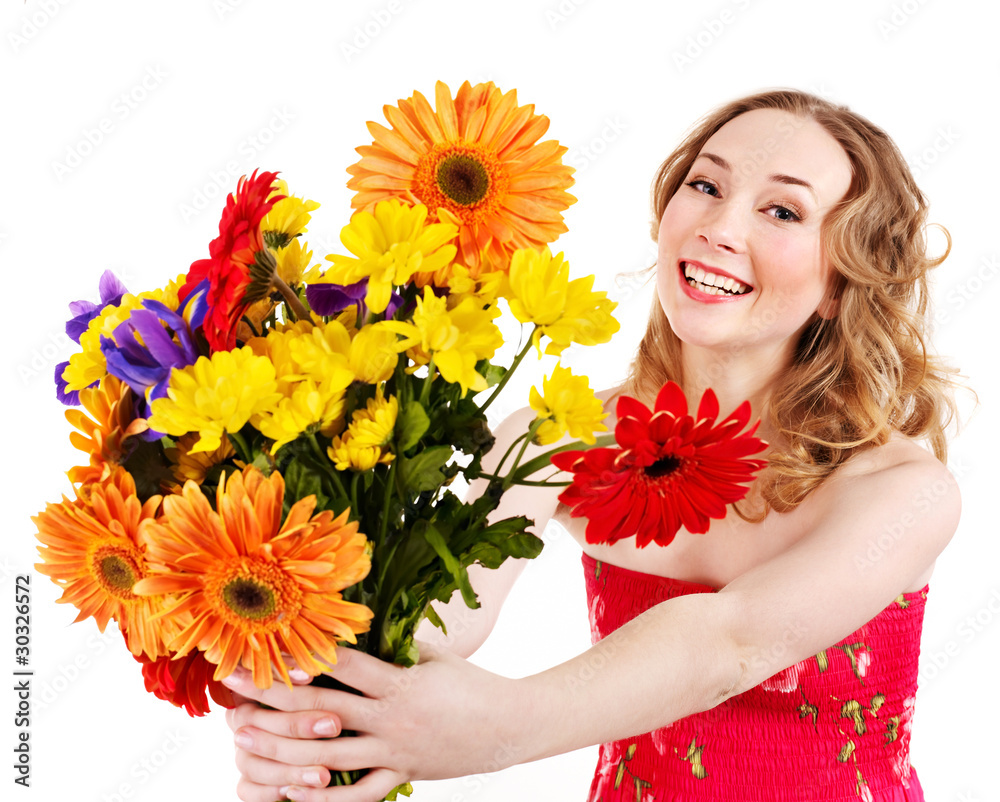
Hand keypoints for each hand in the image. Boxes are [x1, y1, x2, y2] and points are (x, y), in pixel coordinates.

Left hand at [222, 643, 526, 801]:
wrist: (509, 725)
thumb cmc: (470, 682)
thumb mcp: (434, 655)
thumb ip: (395, 645)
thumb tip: (354, 625)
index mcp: (400, 682)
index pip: (343, 667)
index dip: (304, 657)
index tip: (268, 648)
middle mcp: (391, 719)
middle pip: (321, 709)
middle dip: (274, 697)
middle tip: (236, 687)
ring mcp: (395, 752)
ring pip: (328, 757)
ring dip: (281, 748)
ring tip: (245, 740)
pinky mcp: (402, 776)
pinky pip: (359, 795)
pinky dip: (324, 798)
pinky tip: (291, 794)